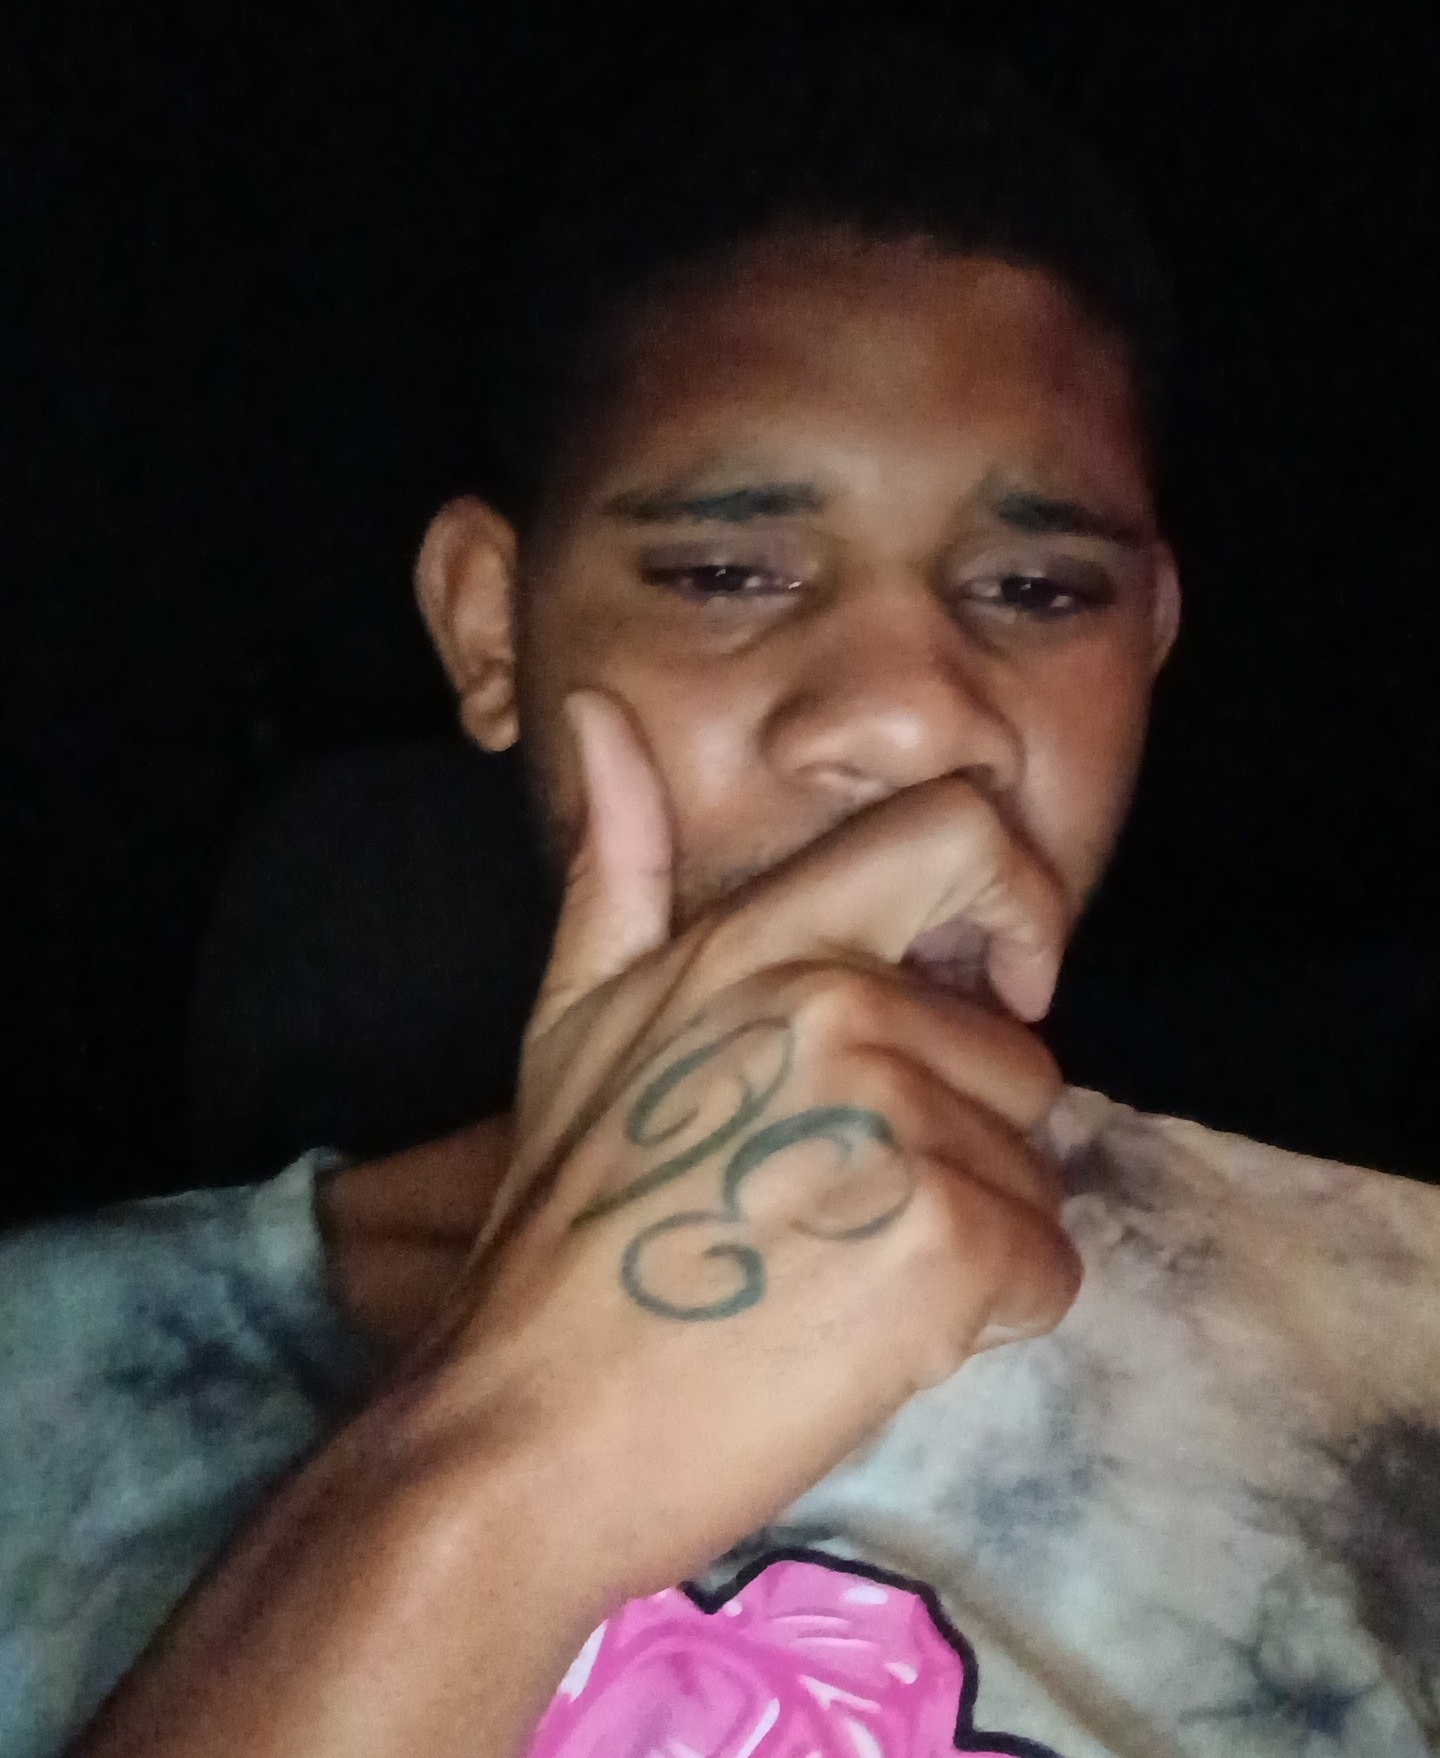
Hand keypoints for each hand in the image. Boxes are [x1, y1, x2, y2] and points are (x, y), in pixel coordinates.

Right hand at [412, 691, 1079, 1614]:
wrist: (530, 1427)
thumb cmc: (562, 1232)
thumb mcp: (572, 1021)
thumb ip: (615, 863)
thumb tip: (596, 715)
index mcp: (758, 940)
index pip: (960, 833)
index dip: (1012, 905)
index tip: (985, 993)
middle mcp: (837, 1003)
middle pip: (1019, 1052)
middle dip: (960, 1141)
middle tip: (829, 1212)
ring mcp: (893, 1118)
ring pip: (1035, 1173)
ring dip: (965, 1238)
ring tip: (831, 1276)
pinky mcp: (941, 1242)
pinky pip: (1045, 1271)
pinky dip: (984, 1320)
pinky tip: (867, 1336)